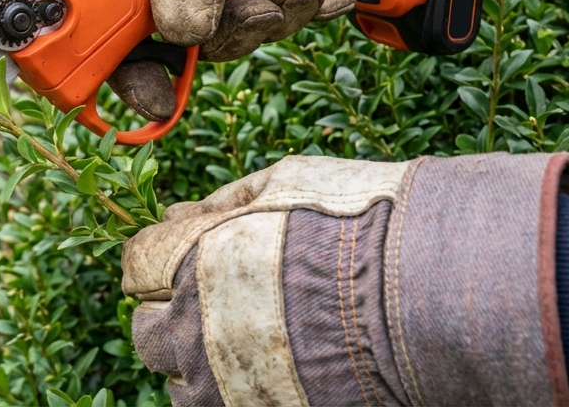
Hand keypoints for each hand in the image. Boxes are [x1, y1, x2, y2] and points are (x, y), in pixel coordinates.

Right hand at [86, 0, 376, 120]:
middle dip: (225, 36)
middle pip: (174, 42)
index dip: (122, 69)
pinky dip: (294, 6)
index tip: (152, 99)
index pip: (101, 27)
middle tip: (260, 15)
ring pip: (226, 32)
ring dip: (271, 18)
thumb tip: (185, 34)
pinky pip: (263, 13)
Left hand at [121, 152, 568, 405]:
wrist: (432, 298)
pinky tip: (269, 374)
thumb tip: (177, 213)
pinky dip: (230, 397)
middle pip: (144, 332)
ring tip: (247, 345)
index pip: (136, 264)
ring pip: (179, 387)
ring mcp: (225, 387)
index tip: (177, 258)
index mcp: (191, 261)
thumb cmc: (362, 226)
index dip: (156, 258)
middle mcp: (194, 328)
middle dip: (167, 314)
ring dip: (197, 366)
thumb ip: (222, 201)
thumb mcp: (287, 182)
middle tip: (209, 304)